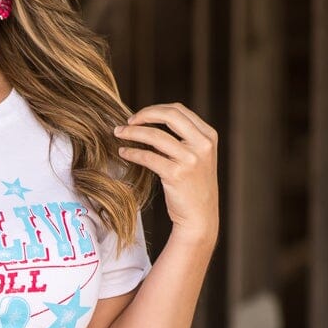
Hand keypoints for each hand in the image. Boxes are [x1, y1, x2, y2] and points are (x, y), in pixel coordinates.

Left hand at [114, 102, 218, 248]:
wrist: (200, 218)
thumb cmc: (193, 187)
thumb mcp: (197, 157)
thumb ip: (183, 139)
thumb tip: (151, 123)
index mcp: (208, 136)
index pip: (179, 110)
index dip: (155, 109)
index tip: (139, 116)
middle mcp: (202, 145)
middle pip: (169, 115)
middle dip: (144, 114)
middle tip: (127, 121)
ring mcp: (190, 159)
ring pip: (156, 135)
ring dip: (133, 132)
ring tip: (118, 133)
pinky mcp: (176, 174)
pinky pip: (148, 157)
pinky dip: (132, 152)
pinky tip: (123, 152)